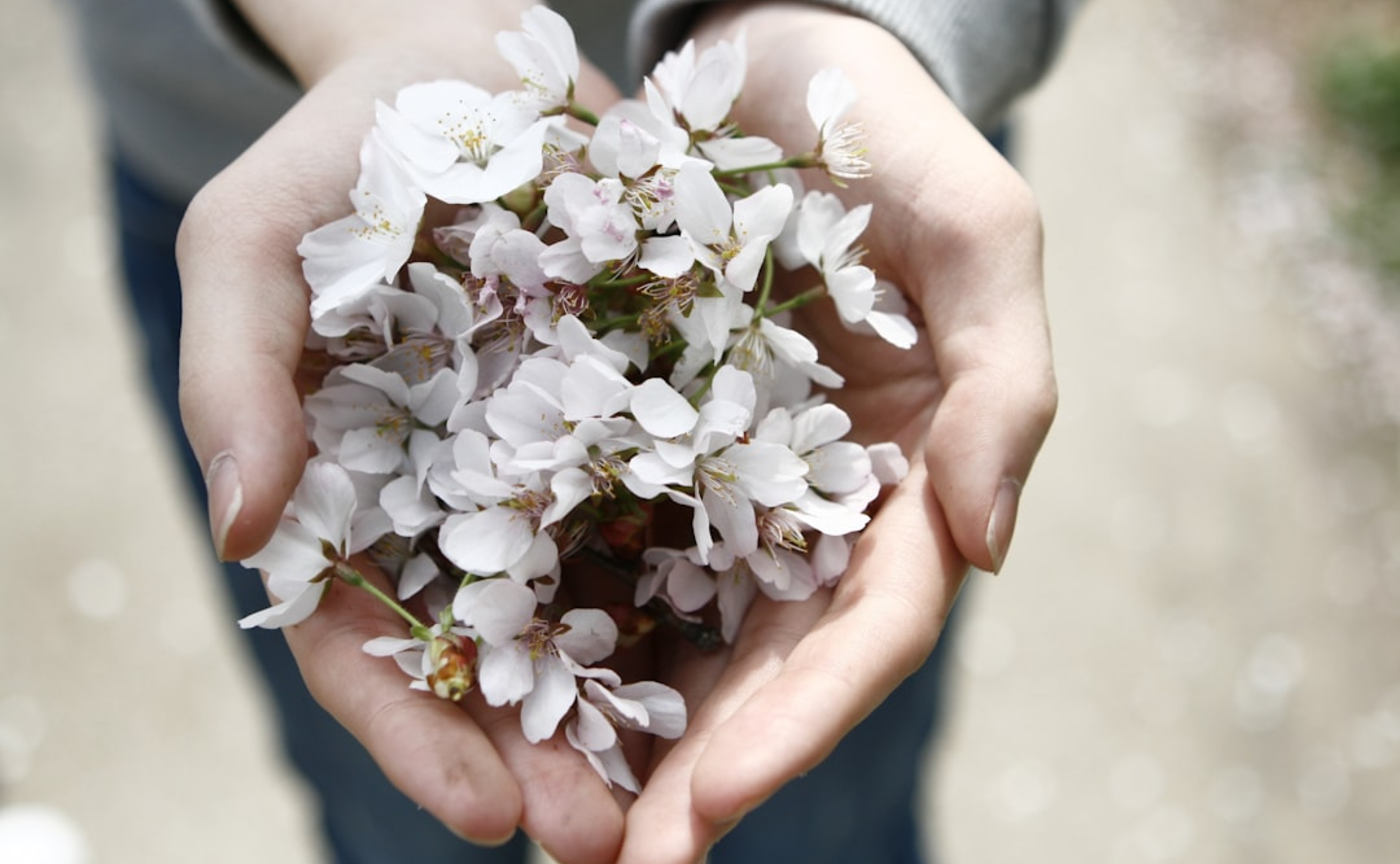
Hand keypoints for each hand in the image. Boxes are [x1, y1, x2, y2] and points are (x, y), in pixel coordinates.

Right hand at [175, 3, 632, 859]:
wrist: (466, 62)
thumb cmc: (339, 155)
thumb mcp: (254, 245)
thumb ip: (234, 380)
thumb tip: (247, 530)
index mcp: (351, 497)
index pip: (365, 646)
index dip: (417, 737)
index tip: (484, 819)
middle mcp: (459, 502)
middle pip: (494, 659)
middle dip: (545, 759)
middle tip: (609, 845)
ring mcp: (556, 464)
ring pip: (596, 610)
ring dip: (640, 710)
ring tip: (698, 793)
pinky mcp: (646, 411)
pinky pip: (681, 507)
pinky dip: (710, 584)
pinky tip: (764, 646)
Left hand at [616, 5, 1056, 861]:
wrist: (768, 58)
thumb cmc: (882, 130)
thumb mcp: (976, 225)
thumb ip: (1005, 379)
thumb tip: (986, 548)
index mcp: (912, 473)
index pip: (871, 630)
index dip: (801, 724)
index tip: (710, 804)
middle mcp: (822, 500)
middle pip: (773, 665)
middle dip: (705, 769)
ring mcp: (730, 478)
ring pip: (689, 632)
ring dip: (631, 735)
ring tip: (556, 820)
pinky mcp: (645, 438)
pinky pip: (607, 543)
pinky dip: (571, 624)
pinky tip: (511, 689)